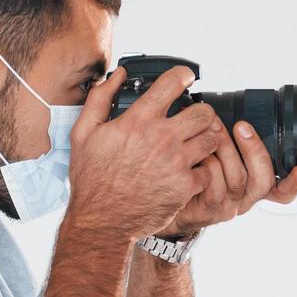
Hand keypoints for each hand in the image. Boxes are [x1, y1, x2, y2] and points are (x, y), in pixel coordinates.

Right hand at [66, 65, 225, 242]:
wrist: (102, 220)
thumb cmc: (92, 180)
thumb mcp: (83, 133)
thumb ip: (100, 99)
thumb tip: (117, 76)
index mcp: (138, 121)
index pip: (172, 84)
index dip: (183, 75)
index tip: (185, 78)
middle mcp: (162, 138)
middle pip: (203, 111)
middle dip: (201, 111)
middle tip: (195, 117)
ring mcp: (177, 163)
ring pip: (212, 138)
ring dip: (207, 138)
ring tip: (197, 142)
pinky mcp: (185, 186)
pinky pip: (209, 170)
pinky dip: (203, 170)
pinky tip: (191, 170)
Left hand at [157, 120, 296, 237]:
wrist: (162, 196)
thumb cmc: (192, 170)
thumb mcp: (218, 154)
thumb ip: (233, 141)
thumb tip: (236, 112)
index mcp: (253, 186)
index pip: (283, 190)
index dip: (296, 181)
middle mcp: (245, 198)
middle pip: (264, 180)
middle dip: (255, 149)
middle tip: (242, 126)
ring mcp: (228, 206)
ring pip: (237, 179)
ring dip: (226, 148)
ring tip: (213, 127)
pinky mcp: (208, 209)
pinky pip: (213, 184)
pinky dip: (206, 163)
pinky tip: (197, 152)